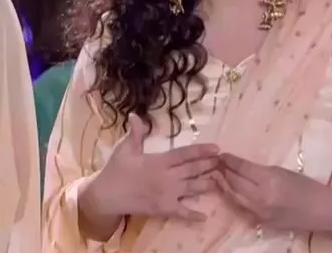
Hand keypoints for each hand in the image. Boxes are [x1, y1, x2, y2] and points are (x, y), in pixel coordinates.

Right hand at [87, 115, 219, 220]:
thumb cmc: (116, 170)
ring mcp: (167, 194)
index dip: (201, 151)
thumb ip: (135, 133)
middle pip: (193, 170)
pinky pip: (182, 212)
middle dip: (209, 165)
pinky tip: (204, 216)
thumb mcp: (124, 149)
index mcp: (159, 161)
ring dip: (206, 184)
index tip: (217, 148)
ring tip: (220, 181)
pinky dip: (193, 214)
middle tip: (224, 162)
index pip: (184, 154)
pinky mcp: (164, 208)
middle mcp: (167, 177)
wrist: (107, 196)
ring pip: (192, 188)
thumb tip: (136, 115)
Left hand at [214, 153, 322, 229]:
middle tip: (217, 163)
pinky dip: (236, 197)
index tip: (221, 154)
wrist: (322, 211)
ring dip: (226, 185)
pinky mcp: (261, 222)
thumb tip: (240, 166)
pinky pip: (243, 207)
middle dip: (224, 171)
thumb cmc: (306, 186)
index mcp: (268, 180)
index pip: (242, 168)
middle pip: (234, 182)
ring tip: (221, 175)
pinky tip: (233, 190)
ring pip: (234, 196)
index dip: (230, 160)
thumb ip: (259, 170)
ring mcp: (259, 212)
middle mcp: (260, 197)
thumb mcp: (282, 171)